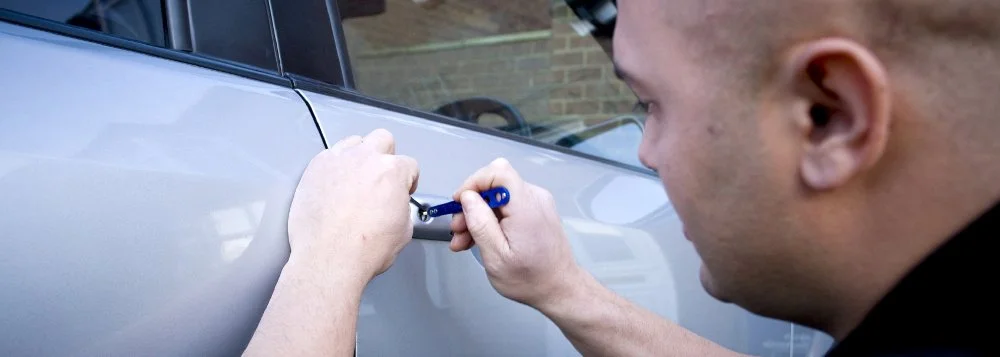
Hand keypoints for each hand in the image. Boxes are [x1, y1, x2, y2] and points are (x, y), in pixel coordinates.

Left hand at [286, 129, 418, 283]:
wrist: (329, 258)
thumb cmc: (364, 249)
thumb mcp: (403, 231)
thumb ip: (401, 207)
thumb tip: (395, 206)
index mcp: (392, 171)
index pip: (409, 165)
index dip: (408, 180)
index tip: (402, 190)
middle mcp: (365, 158)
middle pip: (382, 139)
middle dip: (385, 155)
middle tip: (380, 177)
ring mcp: (337, 160)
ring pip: (353, 142)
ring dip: (358, 156)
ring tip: (355, 179)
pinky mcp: (315, 168)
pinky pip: (329, 156)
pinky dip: (334, 167)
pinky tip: (334, 186)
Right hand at [450, 158, 583, 307]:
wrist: (559, 288)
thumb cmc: (531, 279)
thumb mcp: (496, 257)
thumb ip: (480, 223)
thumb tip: (467, 197)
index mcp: (526, 208)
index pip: (498, 172)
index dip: (474, 182)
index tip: (459, 202)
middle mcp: (535, 199)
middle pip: (495, 184)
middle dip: (471, 204)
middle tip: (458, 229)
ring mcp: (537, 203)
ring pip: (498, 196)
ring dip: (478, 214)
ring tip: (465, 240)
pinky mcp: (536, 211)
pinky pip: (508, 205)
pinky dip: (492, 218)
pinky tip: (480, 238)